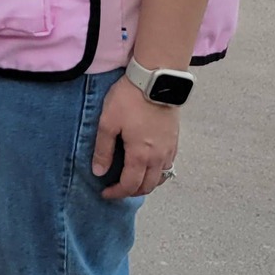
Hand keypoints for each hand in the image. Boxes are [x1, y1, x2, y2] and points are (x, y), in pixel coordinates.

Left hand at [91, 77, 179, 199]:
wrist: (156, 81)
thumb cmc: (129, 100)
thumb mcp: (108, 122)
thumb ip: (103, 149)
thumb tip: (99, 172)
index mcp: (140, 155)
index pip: (130, 185)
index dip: (116, 193)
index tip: (105, 193)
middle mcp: (158, 157)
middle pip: (147, 186)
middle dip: (131, 192)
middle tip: (116, 189)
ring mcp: (169, 149)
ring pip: (161, 178)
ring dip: (146, 184)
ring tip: (131, 180)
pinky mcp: (175, 140)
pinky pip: (169, 166)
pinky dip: (158, 174)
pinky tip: (148, 167)